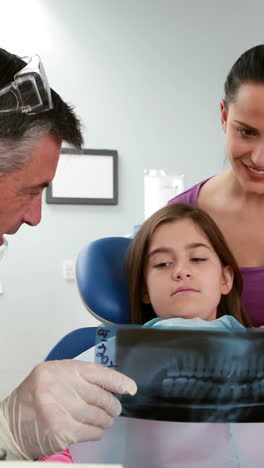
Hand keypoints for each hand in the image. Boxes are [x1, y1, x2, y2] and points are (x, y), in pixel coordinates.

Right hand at [0, 360, 136, 458]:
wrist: (10, 424)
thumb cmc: (34, 398)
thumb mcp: (54, 376)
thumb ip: (79, 377)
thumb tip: (113, 384)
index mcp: (60, 369)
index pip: (97, 372)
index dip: (118, 381)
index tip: (130, 388)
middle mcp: (59, 386)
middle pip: (101, 397)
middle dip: (112, 405)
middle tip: (113, 409)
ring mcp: (59, 410)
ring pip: (99, 416)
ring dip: (105, 420)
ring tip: (102, 420)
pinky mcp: (61, 431)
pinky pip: (92, 432)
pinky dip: (96, 432)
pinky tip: (91, 429)